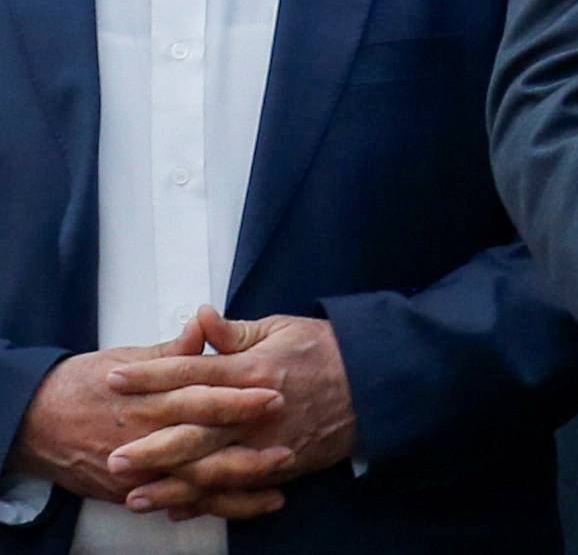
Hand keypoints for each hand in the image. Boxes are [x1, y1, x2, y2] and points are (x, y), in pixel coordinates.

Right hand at [11, 321, 286, 512]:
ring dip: (237, 486)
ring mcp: (138, 471)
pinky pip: (177, 502)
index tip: (275, 390)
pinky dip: (210, 506)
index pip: (201, 395)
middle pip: (203, 446)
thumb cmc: (86, 383)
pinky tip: (241, 506)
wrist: (38, 422)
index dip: (238, 396)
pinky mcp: (132, 493)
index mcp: (150, 396)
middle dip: (247, 449)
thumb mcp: (128, 356)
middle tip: (288, 446)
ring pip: (194, 483)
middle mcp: (146, 436)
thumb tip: (205, 322)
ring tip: (277, 485)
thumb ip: (174, 349)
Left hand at [105, 307, 354, 518]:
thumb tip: (198, 317)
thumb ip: (235, 332)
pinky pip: (235, 490)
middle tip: (112, 454)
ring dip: (170, 484)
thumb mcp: (282, 328)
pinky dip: (205, 502)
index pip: (191, 372)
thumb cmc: (325, 350)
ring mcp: (266, 444)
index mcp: (252, 369)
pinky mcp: (278, 467)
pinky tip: (176, 509)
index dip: (150, 375)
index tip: (116, 378)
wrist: (373, 384)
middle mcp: (254, 411)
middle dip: (150, 444)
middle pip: (194, 430)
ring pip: (210, 469)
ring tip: (133, 494)